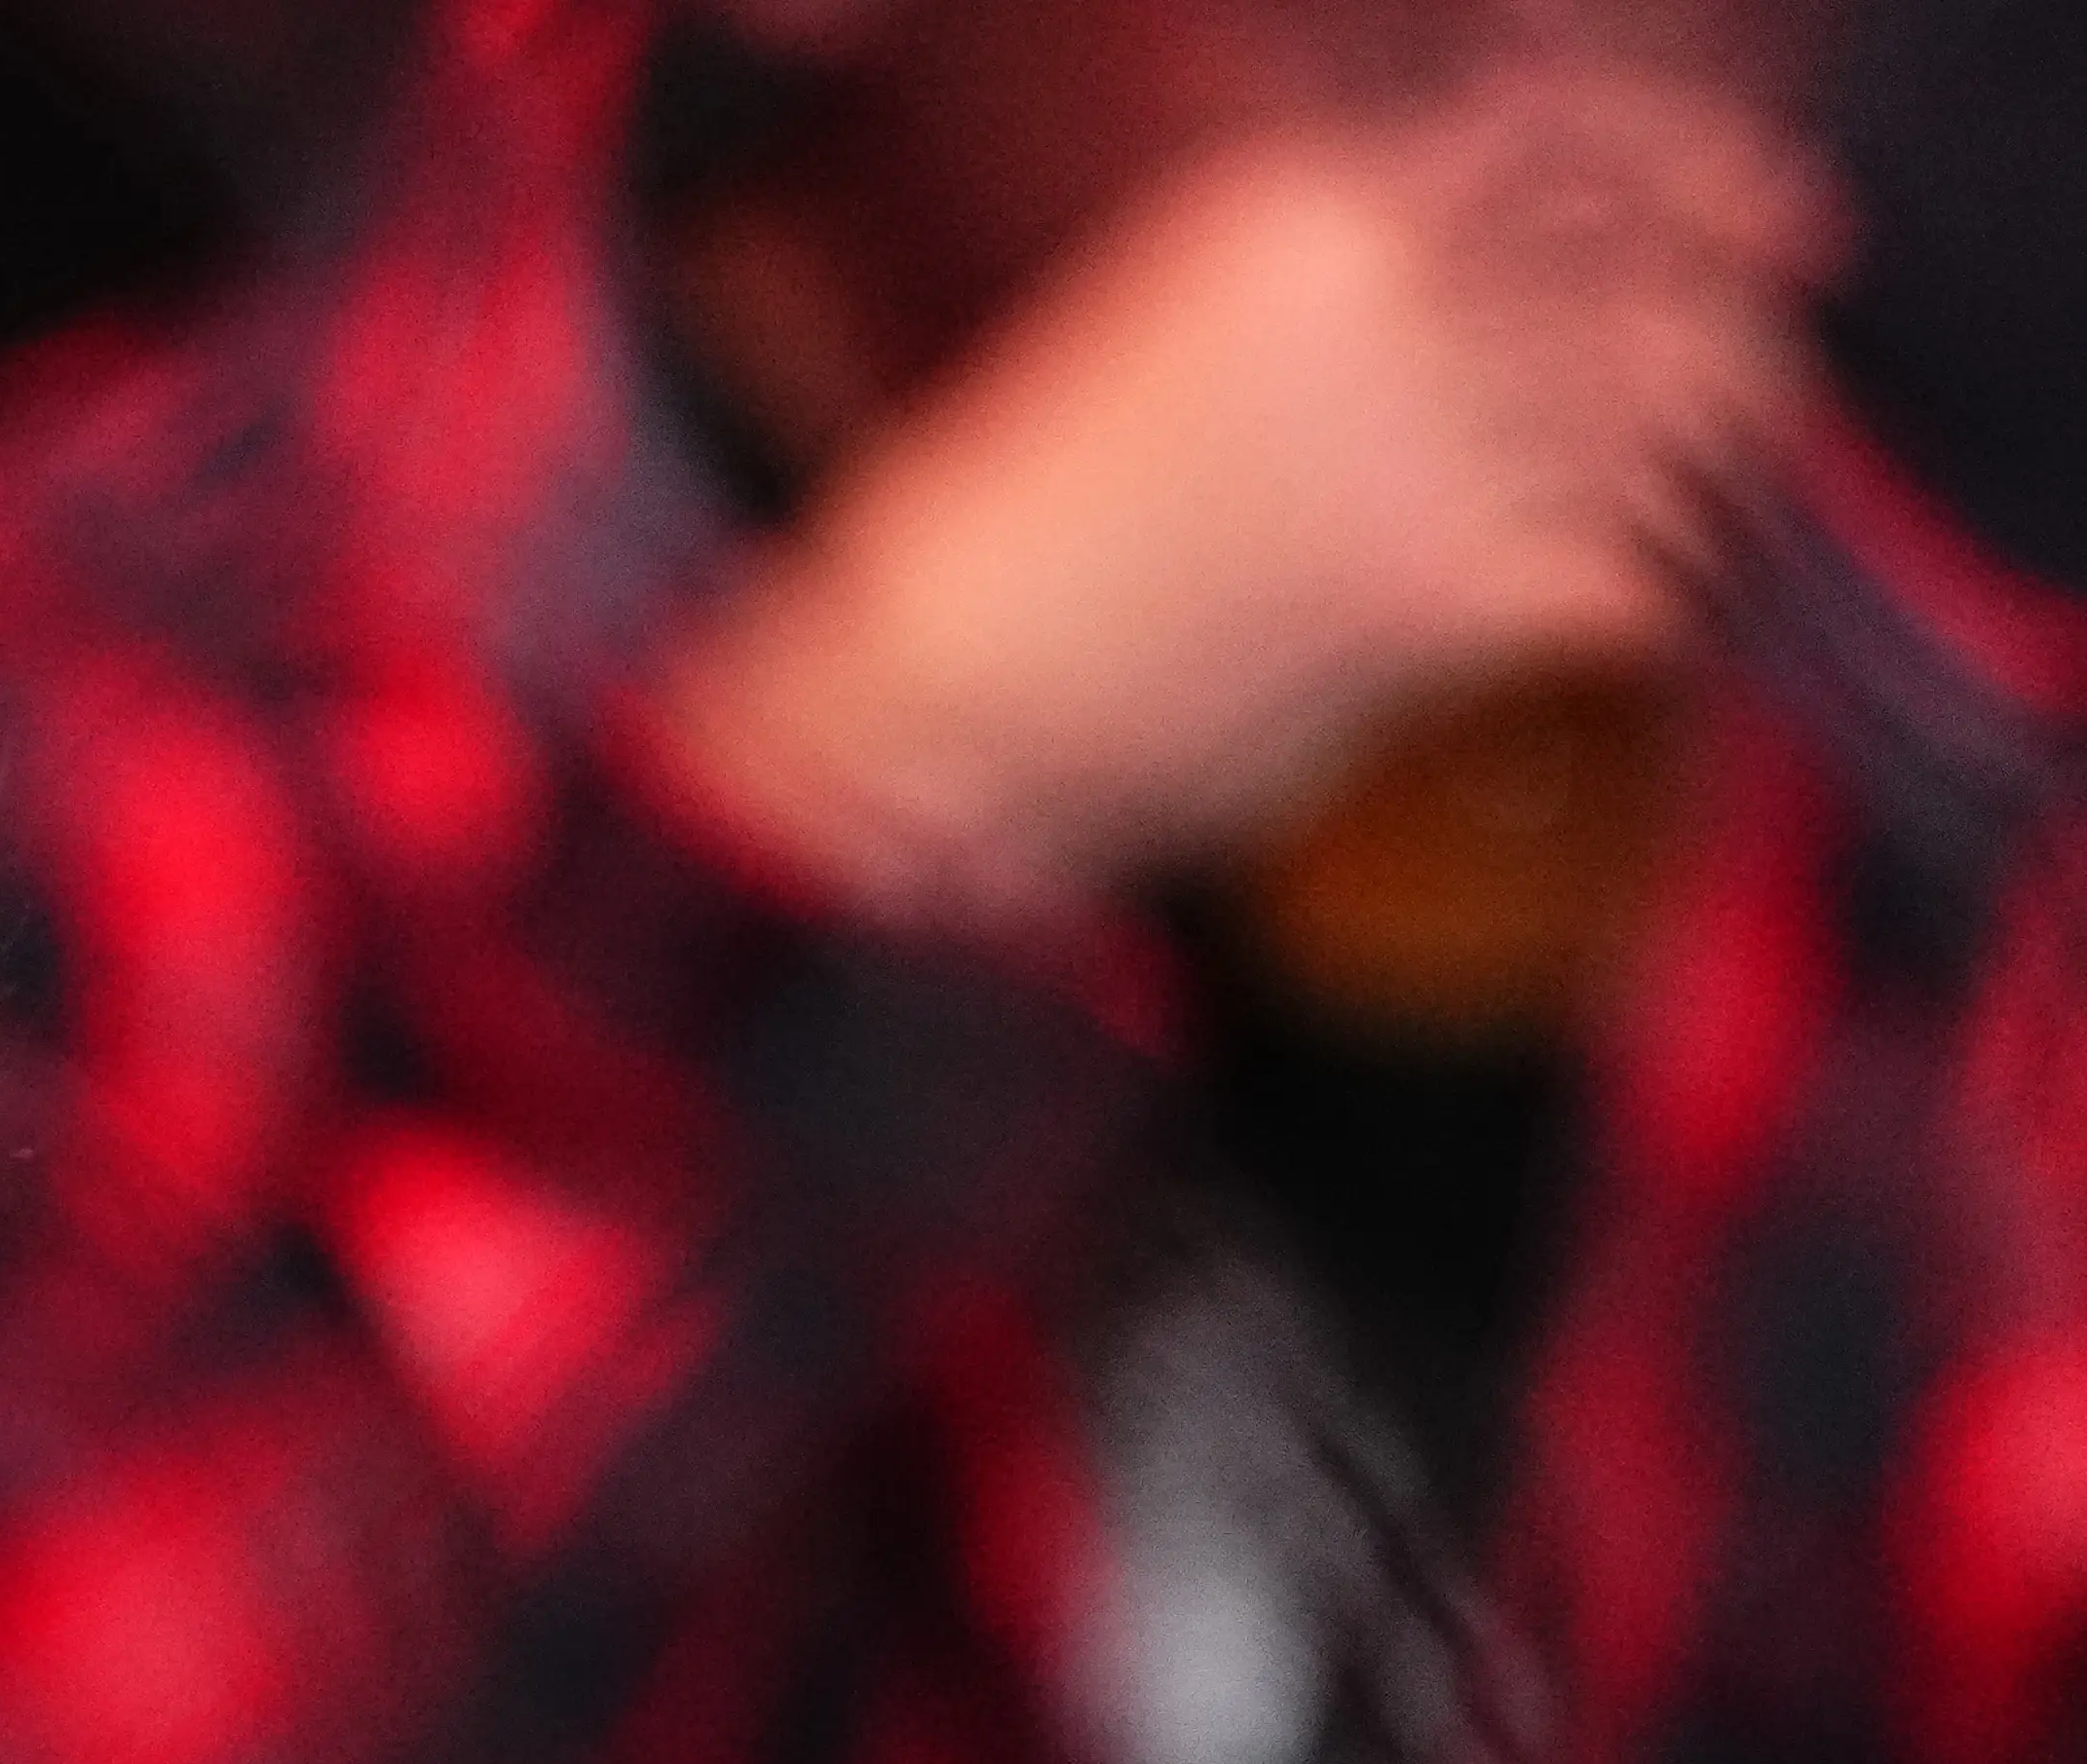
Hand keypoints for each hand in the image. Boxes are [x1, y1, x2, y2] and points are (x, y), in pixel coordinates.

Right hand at [654, 62, 1837, 927]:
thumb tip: (1485, 296)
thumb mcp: (1166, 340)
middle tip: (1768, 335)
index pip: (1566, 137)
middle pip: (1655, 260)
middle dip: (1738, 293)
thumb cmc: (1016, 546)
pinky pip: (1636, 568)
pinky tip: (1625, 608)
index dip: (1689, 165)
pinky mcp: (1453, 597)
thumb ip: (1330, 297)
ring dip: (1714, 451)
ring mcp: (1435, 447)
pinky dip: (1655, 590)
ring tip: (1700, 485)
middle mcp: (1391, 301)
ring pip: (1678, 411)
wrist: (924, 699)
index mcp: (1304, 212)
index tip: (1757, 210)